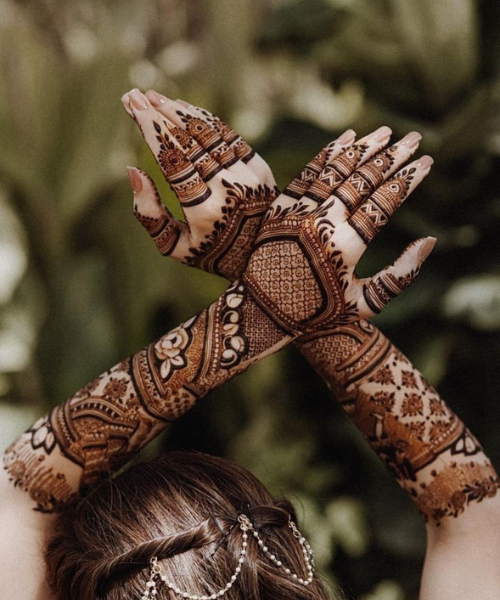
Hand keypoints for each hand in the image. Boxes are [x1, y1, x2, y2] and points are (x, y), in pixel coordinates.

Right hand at [121, 88, 277, 279]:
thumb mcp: (176, 247)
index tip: (134, 108)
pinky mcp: (259, 167)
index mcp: (205, 211)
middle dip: (159, 115)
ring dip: (180, 112)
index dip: (153, 132)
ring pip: (208, 135)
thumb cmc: (213, 252)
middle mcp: (228, 189)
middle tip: (135, 95)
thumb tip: (133, 171)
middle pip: (188, 144)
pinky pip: (227, 136)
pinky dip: (204, 120)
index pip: (173, 163)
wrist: (266, 255)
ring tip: (155, 97)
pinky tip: (183, 109)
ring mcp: (247, 176)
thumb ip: (150, 215)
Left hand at [242, 134, 434, 332]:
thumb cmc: (318, 312)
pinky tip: (346, 139)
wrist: (262, 311)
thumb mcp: (364, 303)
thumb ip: (400, 275)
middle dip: (392, 157)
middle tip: (414, 139)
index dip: (407, 181)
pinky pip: (308, 172)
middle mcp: (322, 223)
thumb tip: (429, 241)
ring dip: (363, 148)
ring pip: (336, 170)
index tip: (426, 163)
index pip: (384, 203)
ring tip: (386, 133)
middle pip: (363, 180)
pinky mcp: (281, 206)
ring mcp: (299, 211)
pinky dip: (328, 154)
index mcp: (345, 246)